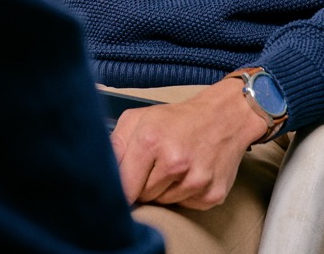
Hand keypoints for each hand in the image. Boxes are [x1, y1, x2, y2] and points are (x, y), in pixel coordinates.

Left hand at [110, 77, 267, 209]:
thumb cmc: (177, 119)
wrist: (224, 116)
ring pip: (163, 203)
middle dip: (144, 184)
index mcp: (151, 139)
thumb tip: (99, 171)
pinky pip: (185, 205)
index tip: (123, 185)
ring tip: (174, 165)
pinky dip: (184, 193)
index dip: (122, 188)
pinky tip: (190, 172)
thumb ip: (115, 143)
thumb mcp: (139, 118)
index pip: (124, 188)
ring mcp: (196, 180)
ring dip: (164, 189)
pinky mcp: (212, 194)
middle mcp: (175, 161)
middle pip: (143, 196)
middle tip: (156, 163)